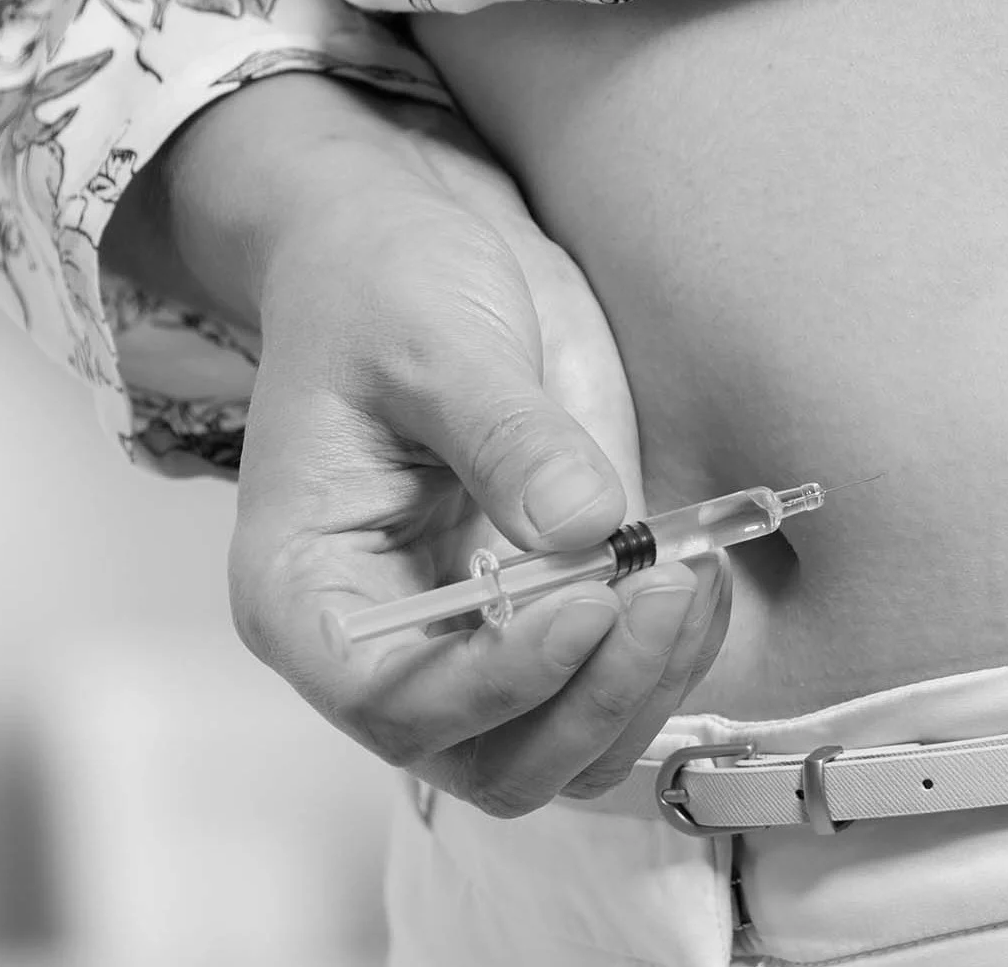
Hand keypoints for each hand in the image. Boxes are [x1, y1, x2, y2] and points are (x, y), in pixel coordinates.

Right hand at [154, 75, 725, 815]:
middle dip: (590, 696)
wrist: (409, 247)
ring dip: (645, 686)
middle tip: (662, 584)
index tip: (589, 601)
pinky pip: (613, 692)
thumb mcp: (436, 338)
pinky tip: (699, 572)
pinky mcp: (547, 618)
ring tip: (690, 570)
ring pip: (565, 751)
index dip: (498, 682)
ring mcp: (472, 644)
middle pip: (489, 760)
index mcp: (308, 594)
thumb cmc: (383, 286)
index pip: (390, 703)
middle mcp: (385, 649)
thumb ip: (507, 436)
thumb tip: (589, 526)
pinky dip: (670, 658)